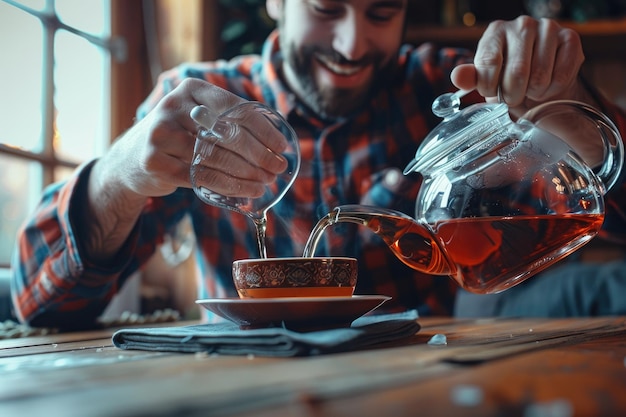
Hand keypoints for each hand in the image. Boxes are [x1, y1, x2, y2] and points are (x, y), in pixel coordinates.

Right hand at [101, 78, 286, 198]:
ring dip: (248, 173)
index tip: (282, 145)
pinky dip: (231, 187)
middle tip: (279, 167)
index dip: (263, 128)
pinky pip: (204, 178)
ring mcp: (162, 135)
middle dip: (260, 154)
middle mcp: (173, 107)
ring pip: (218, 158)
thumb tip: (277, 139)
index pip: (235, 107)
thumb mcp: (198, 118)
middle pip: (228, 134)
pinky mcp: (157, 163)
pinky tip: (248, 191)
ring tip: (266, 182)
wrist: (131, 160)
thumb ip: (230, 120)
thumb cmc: (179, 137)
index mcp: (191, 89)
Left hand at [451, 16, 585, 116]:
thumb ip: (472, 78)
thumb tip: (458, 77)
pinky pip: (561, 76)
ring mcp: (548, 28)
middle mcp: (522, 25)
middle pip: (517, 73)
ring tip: (530, 91)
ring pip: (540, 77)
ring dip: (534, 94)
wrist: (540, 82)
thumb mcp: (486, 79)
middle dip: (512, 95)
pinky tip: (547, 86)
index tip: (491, 92)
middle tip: (513, 97)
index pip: (489, 63)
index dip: (489, 87)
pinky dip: (552, 90)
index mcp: (496, 31)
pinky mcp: (571, 38)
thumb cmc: (508, 79)